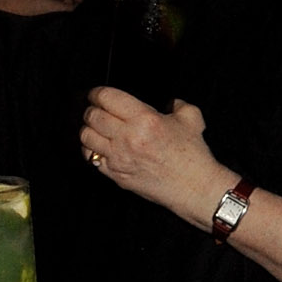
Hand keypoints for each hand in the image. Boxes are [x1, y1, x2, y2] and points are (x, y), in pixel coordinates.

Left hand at [80, 87, 224, 225]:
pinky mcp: (117, 174)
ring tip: (96, 128)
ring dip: (89, 129)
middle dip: (92, 109)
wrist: (195, 189)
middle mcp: (128, 138)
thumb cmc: (194, 157)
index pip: (107, 98)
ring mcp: (120, 158)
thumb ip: (178, 104)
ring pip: (86, 136)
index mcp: (145, 120)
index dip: (98, 92)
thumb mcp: (192, 119)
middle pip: (92, 116)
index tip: (98, 94)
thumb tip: (171, 102)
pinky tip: (100, 147)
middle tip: (97, 109)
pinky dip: (91, 150)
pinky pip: (91, 158)